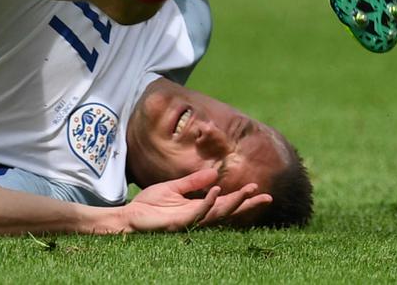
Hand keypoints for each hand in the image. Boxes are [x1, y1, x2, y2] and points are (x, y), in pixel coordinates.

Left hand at [119, 168, 269, 232]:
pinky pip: (198, 211)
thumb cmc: (149, 205)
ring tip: (249, 190)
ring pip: (218, 212)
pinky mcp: (179, 222)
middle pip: (228, 210)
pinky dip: (209, 201)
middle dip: (246, 203)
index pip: (225, 202)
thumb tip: (214, 173)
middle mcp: (197, 216)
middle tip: (266, 197)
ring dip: (234, 201)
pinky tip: (218, 190)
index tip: (258, 189)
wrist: (129, 217)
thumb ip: (193, 182)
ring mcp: (190, 220)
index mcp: (198, 207)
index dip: (241, 197)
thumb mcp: (173, 188)